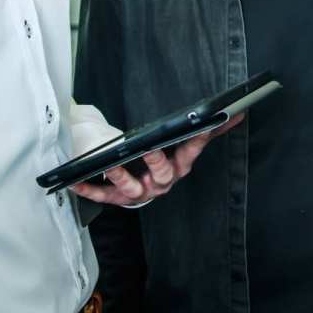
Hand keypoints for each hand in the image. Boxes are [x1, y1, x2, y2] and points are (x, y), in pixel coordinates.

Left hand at [69, 114, 241, 206]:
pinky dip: (90, 191)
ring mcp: (140, 191)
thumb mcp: (182, 143)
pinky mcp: (117, 198)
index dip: (197, 141)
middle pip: (163, 175)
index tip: (200, 127)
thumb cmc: (158, 159)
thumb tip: (236, 115)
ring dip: (123, 178)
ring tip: (113, 165)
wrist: (136, 180)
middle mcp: (161, 182)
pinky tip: (76, 184)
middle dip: (157, 161)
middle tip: (151, 149)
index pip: (191, 152)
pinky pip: (104, 196)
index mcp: (178, 166)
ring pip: (134, 189)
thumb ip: (209, 131)